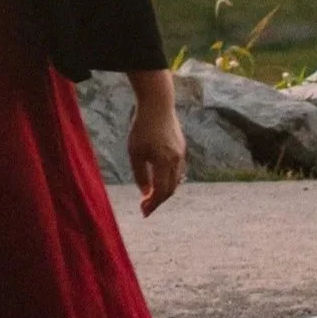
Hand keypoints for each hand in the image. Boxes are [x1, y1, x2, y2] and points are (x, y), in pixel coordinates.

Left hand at [127, 89, 186, 214]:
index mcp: (165, 162)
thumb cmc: (142, 128)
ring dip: (164, 191)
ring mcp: (181, 154)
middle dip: (158, 200)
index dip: (153, 204)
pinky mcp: (182, 148)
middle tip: (145, 208)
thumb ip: (140, 174)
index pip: (162, 191)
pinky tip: (159, 181)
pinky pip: (177, 170)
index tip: (144, 212)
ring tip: (151, 197)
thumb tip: (145, 193)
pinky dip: (169, 179)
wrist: (158, 105)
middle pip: (171, 189)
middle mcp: (177, 161)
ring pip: (176, 180)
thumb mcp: (135, 152)